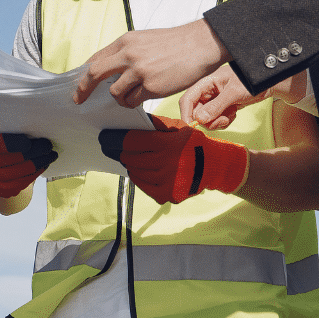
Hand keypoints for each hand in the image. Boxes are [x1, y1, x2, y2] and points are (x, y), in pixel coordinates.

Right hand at [0, 127, 57, 197]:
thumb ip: (11, 131)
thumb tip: (37, 130)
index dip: (14, 143)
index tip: (29, 142)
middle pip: (14, 159)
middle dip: (35, 151)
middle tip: (48, 145)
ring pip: (21, 172)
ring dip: (40, 163)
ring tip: (51, 155)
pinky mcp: (2, 190)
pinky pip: (23, 182)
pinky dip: (36, 173)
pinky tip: (44, 164)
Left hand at [71, 20, 228, 107]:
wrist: (200, 45)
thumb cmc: (174, 43)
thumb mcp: (144, 39)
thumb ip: (126, 52)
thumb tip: (109, 70)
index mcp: (125, 42)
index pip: (96, 59)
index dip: (84, 74)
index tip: (78, 84)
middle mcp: (129, 55)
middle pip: (94, 74)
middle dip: (83, 89)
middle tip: (78, 99)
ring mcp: (139, 71)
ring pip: (115, 92)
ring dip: (120, 98)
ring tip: (131, 95)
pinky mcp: (152, 86)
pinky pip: (133, 101)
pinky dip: (134, 101)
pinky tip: (144, 95)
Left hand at [98, 116, 247, 204]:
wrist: (214, 166)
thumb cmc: (192, 143)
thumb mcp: (177, 128)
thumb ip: (154, 125)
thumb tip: (128, 123)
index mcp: (167, 144)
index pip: (131, 141)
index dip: (114, 139)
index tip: (104, 138)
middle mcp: (165, 163)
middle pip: (130, 158)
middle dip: (121, 152)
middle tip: (114, 148)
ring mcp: (165, 181)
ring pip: (134, 171)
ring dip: (130, 164)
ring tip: (129, 158)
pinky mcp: (166, 194)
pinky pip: (142, 185)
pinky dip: (138, 177)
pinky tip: (140, 170)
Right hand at [180, 64, 260, 129]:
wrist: (267, 83)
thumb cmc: (251, 81)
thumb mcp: (233, 92)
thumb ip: (216, 106)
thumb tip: (200, 119)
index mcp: (206, 84)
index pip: (187, 100)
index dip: (186, 114)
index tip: (191, 127)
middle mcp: (207, 93)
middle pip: (196, 112)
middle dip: (208, 120)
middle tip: (223, 120)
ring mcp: (215, 101)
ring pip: (206, 119)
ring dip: (218, 121)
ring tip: (231, 114)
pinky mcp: (222, 108)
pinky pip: (216, 120)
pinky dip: (225, 121)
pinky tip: (234, 113)